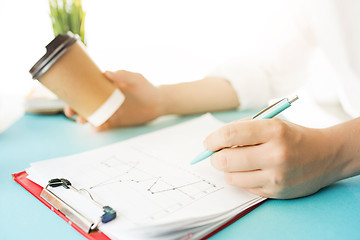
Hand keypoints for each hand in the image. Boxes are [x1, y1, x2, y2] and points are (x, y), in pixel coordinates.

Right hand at [64, 70, 164, 130]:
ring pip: (92, 115)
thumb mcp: (135, 79)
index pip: (86, 88)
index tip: (68, 97)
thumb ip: (123, 75)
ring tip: (83, 121)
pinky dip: (98, 127)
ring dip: (85, 118)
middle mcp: (105, 99)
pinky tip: (96, 127)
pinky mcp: (116, 121)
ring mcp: (110, 110)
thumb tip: (107, 73)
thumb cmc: (146, 87)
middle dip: (76, 108)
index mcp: (106, 87)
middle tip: (72, 113)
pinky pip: (104, 125)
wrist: (159, 103)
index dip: (75, 93)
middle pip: (85, 104)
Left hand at [204, 118, 340, 198]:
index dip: (213, 139)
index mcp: (274, 130)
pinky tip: (251, 171)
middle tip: (217, 154)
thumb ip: (243, 129)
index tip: (208, 143)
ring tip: (236, 162)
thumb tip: (214, 142)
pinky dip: (241, 179)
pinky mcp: (276, 192)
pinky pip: (245, 187)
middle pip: (226, 159)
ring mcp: (276, 176)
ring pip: (232, 177)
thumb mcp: (271, 123)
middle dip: (215, 157)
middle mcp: (276, 154)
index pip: (230, 134)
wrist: (326, 155)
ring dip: (227, 169)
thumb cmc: (292, 137)